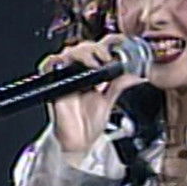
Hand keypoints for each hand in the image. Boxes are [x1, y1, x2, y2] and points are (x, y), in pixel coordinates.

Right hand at [38, 34, 146, 153]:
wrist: (78, 142)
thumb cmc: (89, 122)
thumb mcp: (109, 99)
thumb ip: (120, 84)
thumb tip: (137, 74)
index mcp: (92, 71)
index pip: (99, 48)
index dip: (109, 44)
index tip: (119, 45)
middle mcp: (78, 70)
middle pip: (84, 46)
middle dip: (97, 49)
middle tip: (107, 58)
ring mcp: (65, 75)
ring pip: (70, 51)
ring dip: (82, 53)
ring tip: (94, 63)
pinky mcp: (52, 83)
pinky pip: (49, 64)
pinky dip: (57, 61)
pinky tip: (71, 66)